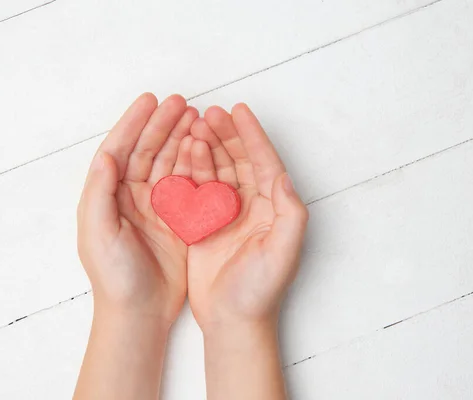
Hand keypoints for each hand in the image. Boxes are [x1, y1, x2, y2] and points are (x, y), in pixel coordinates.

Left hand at [77, 92, 196, 323]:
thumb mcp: (98, 234)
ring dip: (179, 138)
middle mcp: (131, 195)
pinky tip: (204, 148)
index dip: (134, 124)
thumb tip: (105, 155)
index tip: (150, 101)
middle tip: (181, 102)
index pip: (120, 150)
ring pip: (168, 162)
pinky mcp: (178, 219)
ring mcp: (156, 206)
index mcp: (108, 195)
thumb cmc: (113, 277)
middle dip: (162, 124)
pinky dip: (194, 164)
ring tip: (196, 116)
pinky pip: (187, 184)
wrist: (138, 312)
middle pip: (147, 150)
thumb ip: (100, 193)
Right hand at [187, 103, 308, 331]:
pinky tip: (182, 155)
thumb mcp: (283, 253)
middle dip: (226, 134)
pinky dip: (191, 170)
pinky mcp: (205, 224)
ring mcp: (226, 214)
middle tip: (209, 113)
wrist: (231, 321)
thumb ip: (290, 214)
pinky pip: (198, 189)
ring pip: (218, 170)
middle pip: (240, 160)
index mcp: (273, 208)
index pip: (264, 163)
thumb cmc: (259, 291)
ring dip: (207, 147)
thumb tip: (284, 176)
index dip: (252, 135)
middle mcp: (252, 206)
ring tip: (193, 127)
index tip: (238, 110)